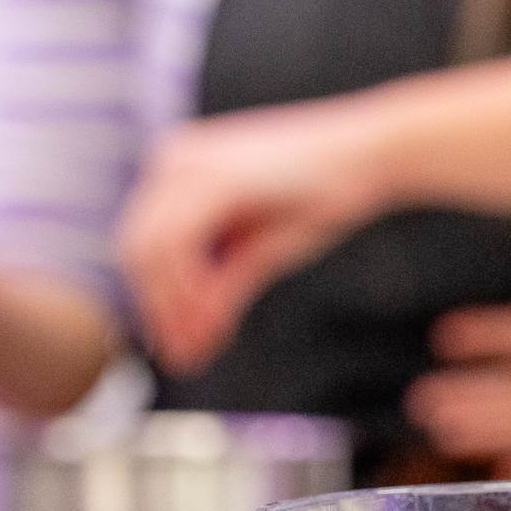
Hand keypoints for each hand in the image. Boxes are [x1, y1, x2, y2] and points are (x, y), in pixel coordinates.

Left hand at [118, 96, 400, 372]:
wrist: (374, 152)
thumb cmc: (324, 194)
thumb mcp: (261, 247)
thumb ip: (221, 284)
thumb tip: (191, 338)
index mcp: (179, 167)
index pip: (144, 243)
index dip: (156, 301)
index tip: (179, 347)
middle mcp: (174, 159)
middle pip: (136, 249)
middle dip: (159, 310)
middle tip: (185, 358)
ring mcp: (190, 163)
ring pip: (150, 251)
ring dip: (171, 307)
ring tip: (199, 349)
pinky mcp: (215, 177)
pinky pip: (178, 245)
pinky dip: (189, 291)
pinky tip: (214, 323)